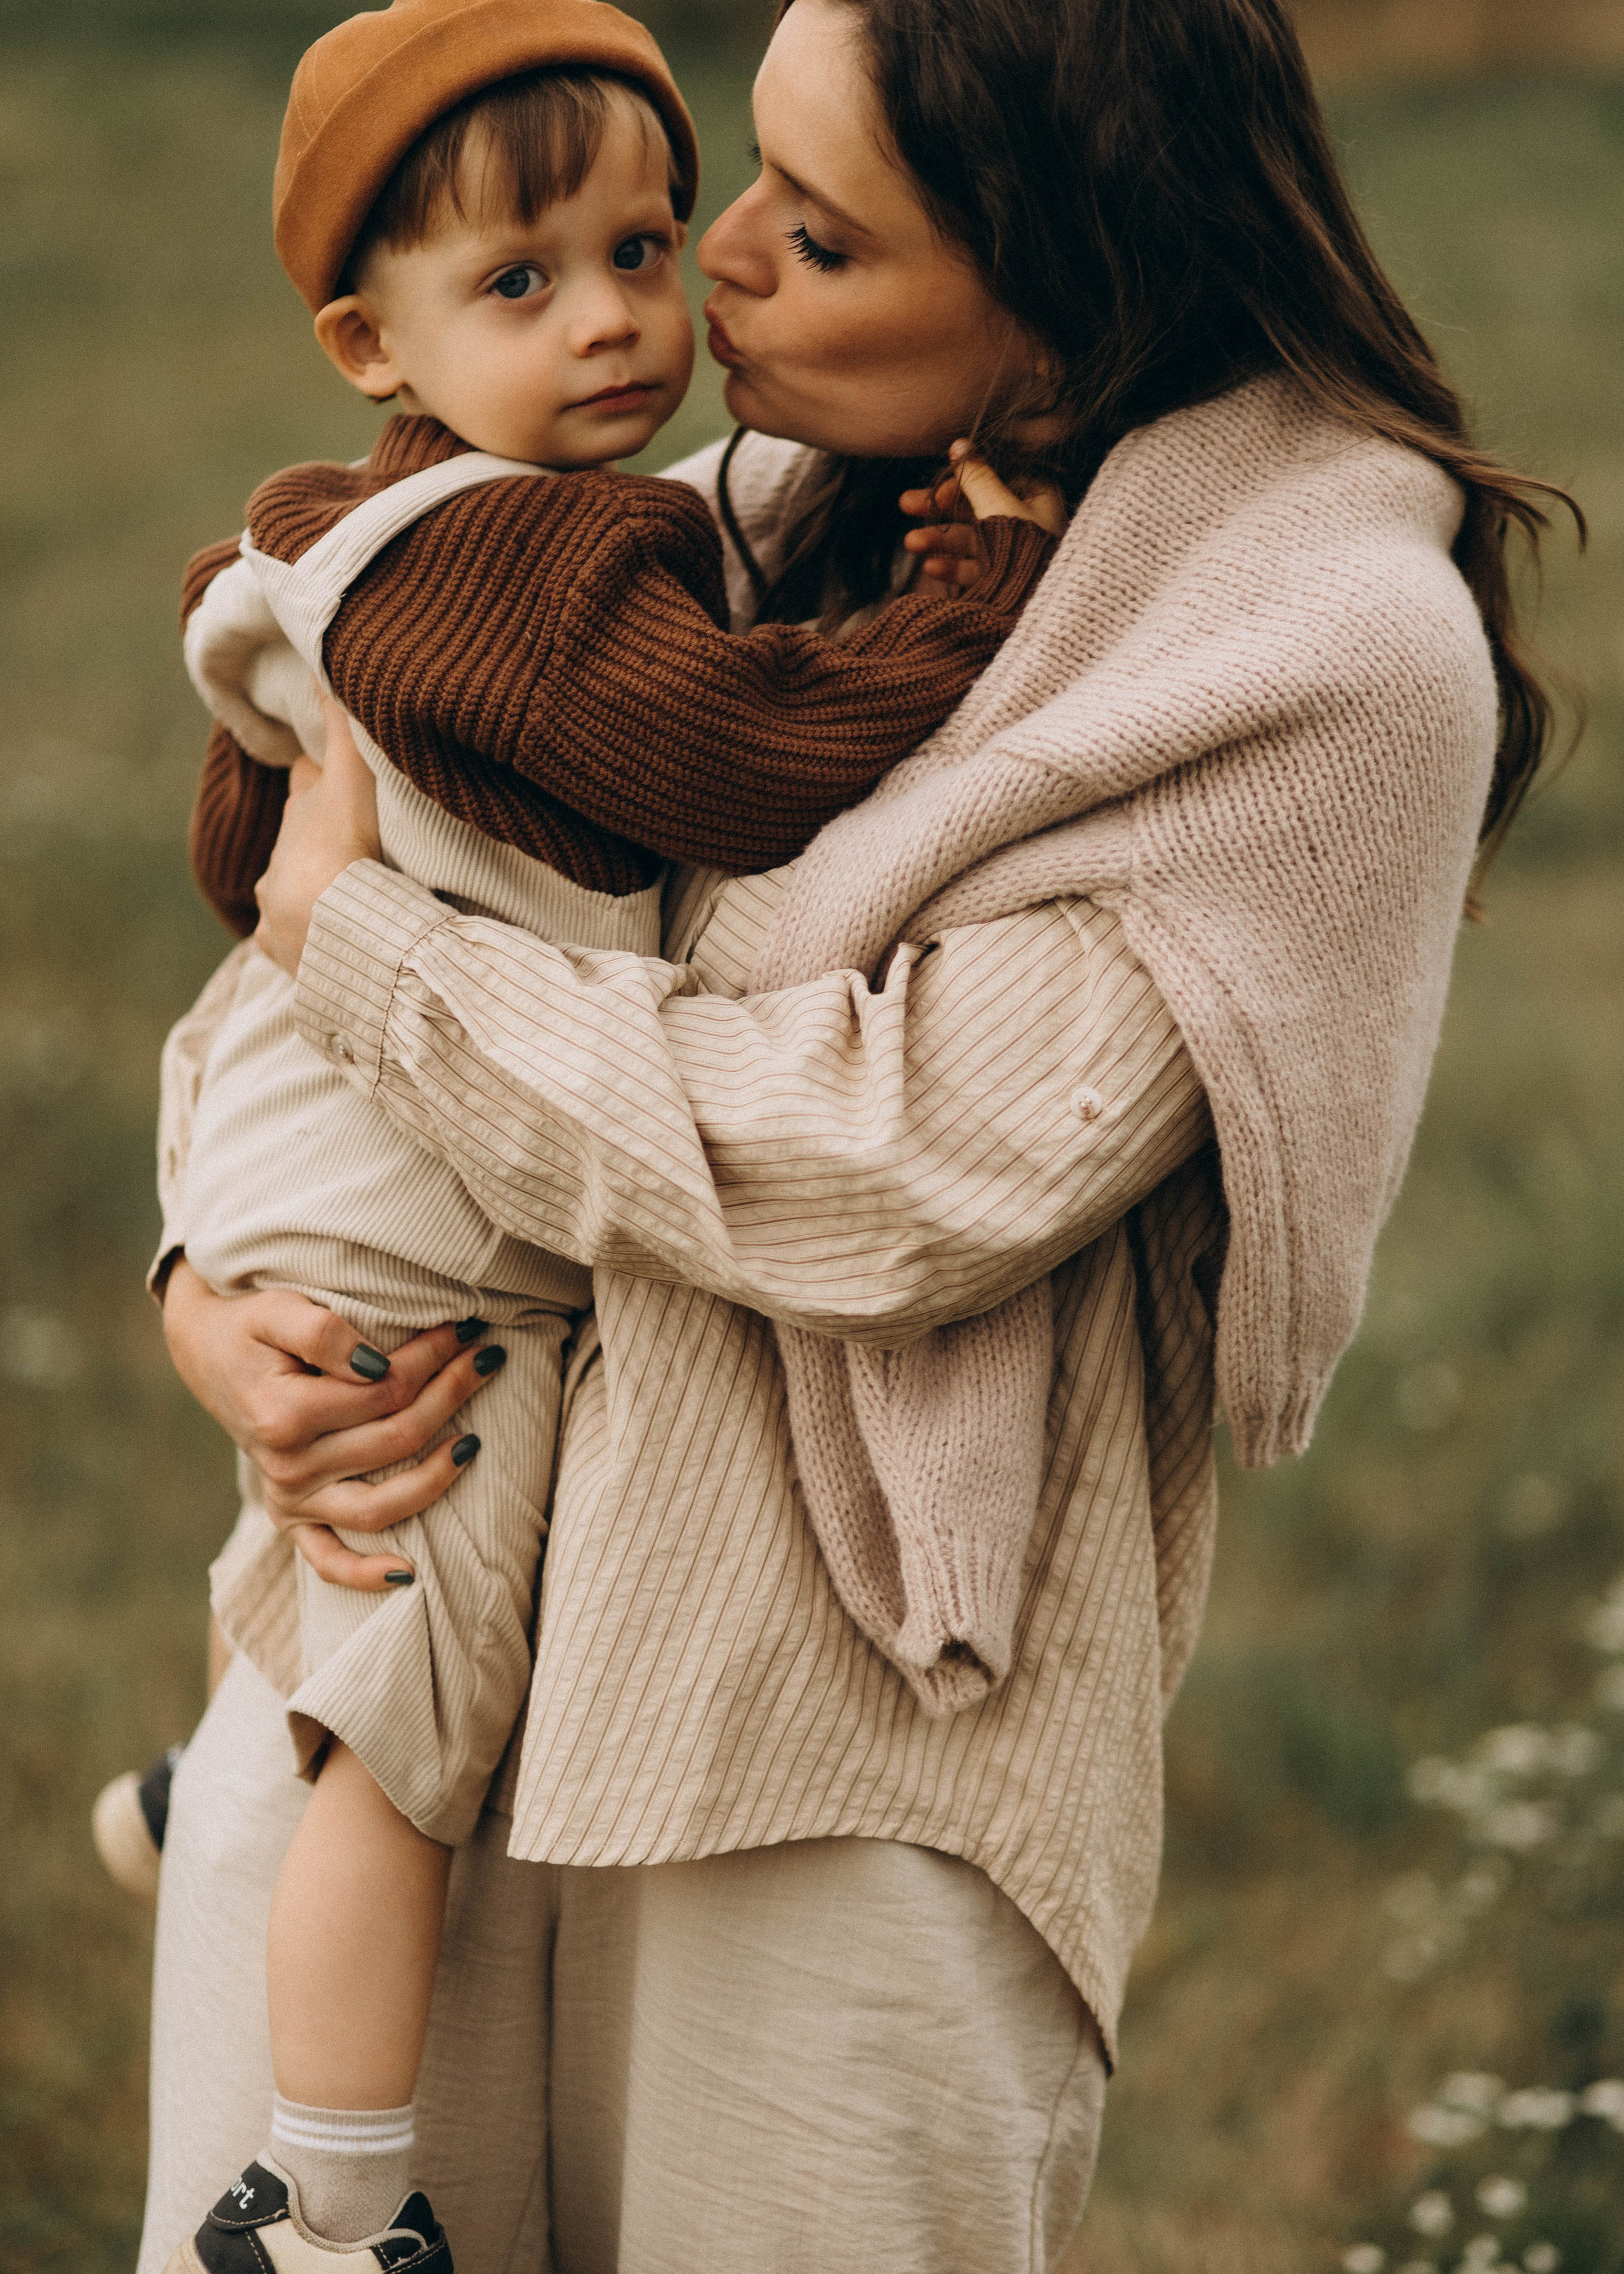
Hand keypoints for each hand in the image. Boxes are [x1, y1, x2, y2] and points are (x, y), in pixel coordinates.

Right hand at [162, 1260, 501, 1589]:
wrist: (208, 1353)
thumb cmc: (252, 1327)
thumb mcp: (278, 1310)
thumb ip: (325, 1333)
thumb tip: (378, 1365)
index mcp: (284, 1415)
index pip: (385, 1390)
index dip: (434, 1357)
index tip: (469, 1330)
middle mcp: (287, 1466)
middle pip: (395, 1440)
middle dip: (451, 1395)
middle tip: (488, 1358)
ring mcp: (289, 1497)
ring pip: (380, 1506)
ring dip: (437, 1477)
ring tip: (476, 1442)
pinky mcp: (289, 1517)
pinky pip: (327, 1560)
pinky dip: (365, 1574)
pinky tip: (410, 1573)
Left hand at [253, 695, 380, 976]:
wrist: (337, 927)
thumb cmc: (347, 847)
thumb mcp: (351, 775)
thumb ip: (340, 723)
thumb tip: (318, 660)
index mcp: (301, 815)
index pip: (306, 783)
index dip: (317, 775)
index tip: (325, 770)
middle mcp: (279, 859)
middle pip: (295, 839)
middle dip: (313, 839)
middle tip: (343, 842)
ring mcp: (277, 907)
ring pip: (286, 891)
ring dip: (306, 892)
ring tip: (336, 899)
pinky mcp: (283, 948)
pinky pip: (287, 942)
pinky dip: (301, 940)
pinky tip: (317, 945)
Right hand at [901, 440, 1067, 589]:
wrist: (1037, 605)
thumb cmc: (1025, 548)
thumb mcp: (996, 504)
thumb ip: (975, 476)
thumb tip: (960, 444)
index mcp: (1037, 496)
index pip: (993, 479)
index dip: (960, 482)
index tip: (936, 490)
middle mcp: (1029, 521)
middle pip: (977, 508)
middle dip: (940, 510)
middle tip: (905, 505)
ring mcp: (1017, 552)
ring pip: (973, 539)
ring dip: (940, 539)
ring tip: (911, 543)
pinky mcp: (1007, 579)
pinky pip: (978, 567)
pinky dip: (954, 566)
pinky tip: (930, 568)